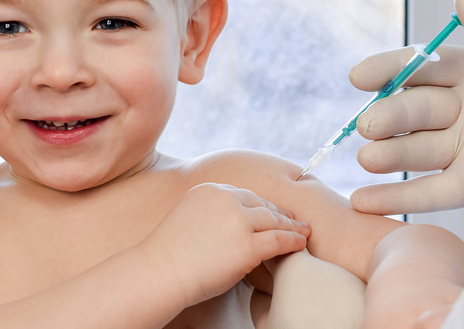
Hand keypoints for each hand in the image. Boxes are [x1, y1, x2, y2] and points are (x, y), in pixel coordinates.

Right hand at [139, 183, 309, 306]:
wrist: (159, 272)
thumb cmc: (170, 254)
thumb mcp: (189, 217)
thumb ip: (212, 213)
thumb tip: (233, 224)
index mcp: (210, 189)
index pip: (245, 195)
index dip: (262, 204)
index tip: (273, 211)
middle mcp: (225, 199)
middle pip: (262, 204)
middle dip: (280, 213)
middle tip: (296, 220)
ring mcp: (238, 221)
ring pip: (273, 220)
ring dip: (292, 226)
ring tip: (304, 232)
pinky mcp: (247, 245)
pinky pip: (278, 240)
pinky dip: (292, 241)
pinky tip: (300, 244)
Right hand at [349, 0, 463, 226]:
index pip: (423, 70)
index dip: (389, 71)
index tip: (358, 76)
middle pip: (415, 112)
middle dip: (389, 117)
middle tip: (368, 127)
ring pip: (417, 152)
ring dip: (387, 156)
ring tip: (366, 160)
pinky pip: (428, 193)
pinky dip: (395, 197)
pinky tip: (362, 201)